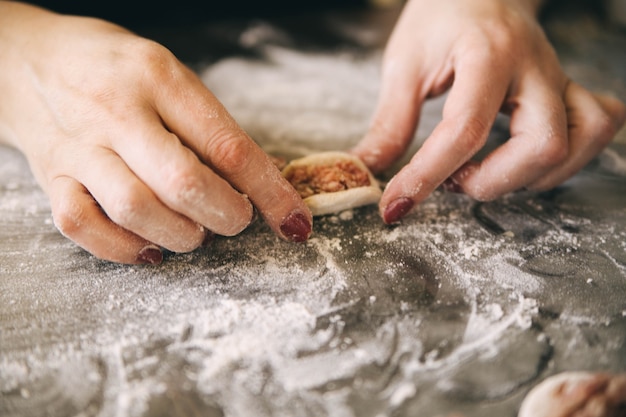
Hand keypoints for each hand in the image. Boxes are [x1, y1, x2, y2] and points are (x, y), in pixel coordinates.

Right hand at [0, 2, 311, 263]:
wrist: (26, 60)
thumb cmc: (114, 69)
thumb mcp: (168, 75)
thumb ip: (208, 127)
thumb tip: (263, 183)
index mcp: (159, 78)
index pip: (228, 145)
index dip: (270, 193)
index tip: (295, 222)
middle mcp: (117, 111)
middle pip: (184, 182)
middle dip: (227, 216)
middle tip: (236, 220)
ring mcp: (80, 147)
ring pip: (137, 209)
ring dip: (182, 236)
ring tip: (196, 232)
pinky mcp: (52, 177)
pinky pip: (85, 227)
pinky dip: (127, 249)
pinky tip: (151, 246)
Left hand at [353, 0, 625, 223]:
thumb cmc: (441, 18)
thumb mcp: (405, 64)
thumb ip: (391, 121)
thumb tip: (370, 169)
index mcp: (488, 54)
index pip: (465, 130)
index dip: (427, 177)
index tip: (397, 204)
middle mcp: (534, 67)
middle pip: (542, 145)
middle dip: (491, 183)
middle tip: (451, 181)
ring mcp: (558, 78)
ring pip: (581, 141)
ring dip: (530, 177)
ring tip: (485, 172)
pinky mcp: (568, 89)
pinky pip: (597, 126)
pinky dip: (570, 157)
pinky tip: (527, 159)